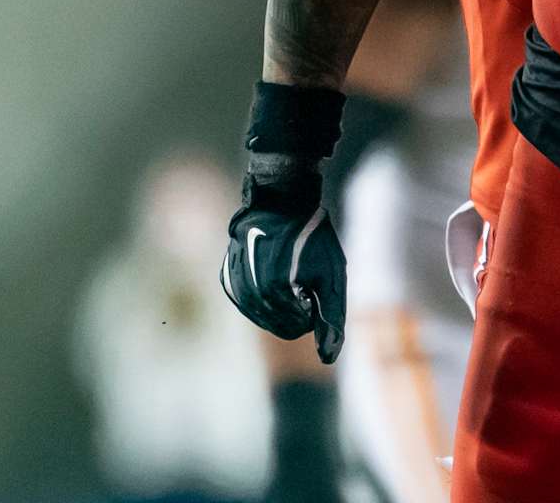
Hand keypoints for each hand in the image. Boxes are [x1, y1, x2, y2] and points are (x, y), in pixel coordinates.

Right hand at [220, 165, 346, 362]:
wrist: (281, 201)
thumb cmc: (312, 238)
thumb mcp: (331, 275)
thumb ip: (331, 318)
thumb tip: (328, 358)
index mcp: (275, 296)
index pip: (298, 327)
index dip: (313, 307)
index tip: (315, 282)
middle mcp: (249, 296)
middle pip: (279, 324)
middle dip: (297, 306)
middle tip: (303, 275)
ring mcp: (235, 287)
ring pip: (263, 315)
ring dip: (280, 300)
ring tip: (288, 269)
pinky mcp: (227, 279)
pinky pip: (248, 301)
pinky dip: (263, 293)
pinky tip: (272, 269)